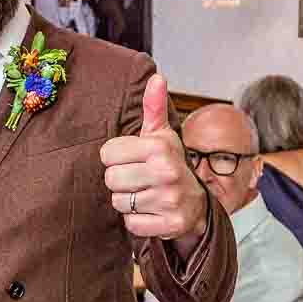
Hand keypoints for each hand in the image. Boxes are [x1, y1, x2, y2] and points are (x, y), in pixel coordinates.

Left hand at [100, 74, 206, 241]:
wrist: (195, 204)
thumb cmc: (169, 164)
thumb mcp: (161, 136)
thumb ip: (153, 107)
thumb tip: (157, 77)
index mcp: (159, 147)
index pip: (107, 153)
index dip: (116, 158)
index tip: (132, 160)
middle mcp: (166, 172)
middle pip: (110, 178)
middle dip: (120, 181)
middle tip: (137, 179)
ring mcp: (169, 200)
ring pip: (118, 202)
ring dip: (127, 201)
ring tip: (144, 194)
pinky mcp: (169, 224)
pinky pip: (131, 224)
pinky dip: (137, 221)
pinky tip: (150, 211)